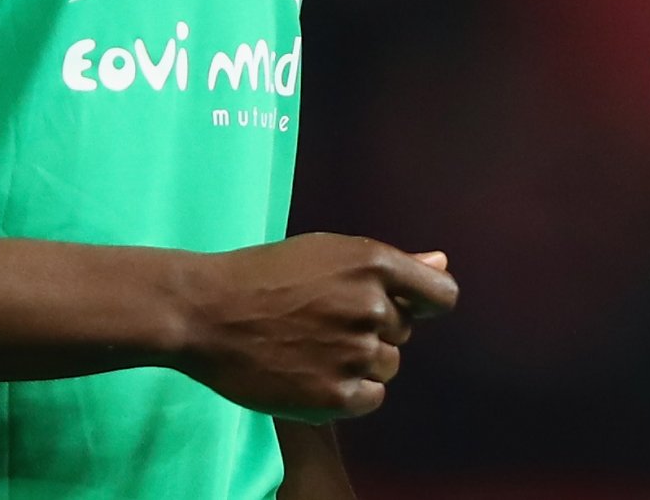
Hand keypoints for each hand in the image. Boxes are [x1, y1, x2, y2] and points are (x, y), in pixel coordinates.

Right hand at [166, 234, 457, 420]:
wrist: (206, 312)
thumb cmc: (265, 274)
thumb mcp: (329, 252)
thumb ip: (393, 265)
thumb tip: (442, 262)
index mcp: (373, 262)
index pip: (441, 295)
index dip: (426, 303)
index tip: (409, 308)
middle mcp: (372, 306)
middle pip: (404, 331)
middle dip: (374, 328)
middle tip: (323, 321)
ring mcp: (354, 351)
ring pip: (387, 365)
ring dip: (361, 361)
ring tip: (313, 347)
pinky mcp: (336, 394)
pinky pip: (371, 397)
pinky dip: (350, 392)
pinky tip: (314, 374)